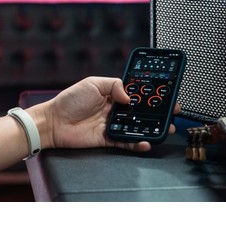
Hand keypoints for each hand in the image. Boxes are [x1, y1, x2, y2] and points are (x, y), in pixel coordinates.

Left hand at [32, 76, 178, 152]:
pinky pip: (126, 142)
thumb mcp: (93, 83)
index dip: (151, 94)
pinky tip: (146, 142)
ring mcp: (113, 125)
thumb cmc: (69, 100)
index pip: (137, 93)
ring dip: (152, 128)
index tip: (166, 93)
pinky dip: (137, 143)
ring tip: (166, 128)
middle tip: (172, 111)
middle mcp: (116, 110)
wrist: (53, 122)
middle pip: (142, 111)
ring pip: (137, 127)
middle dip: (158, 111)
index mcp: (113, 94)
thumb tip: (130, 96)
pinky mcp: (108, 139)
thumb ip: (114, 85)